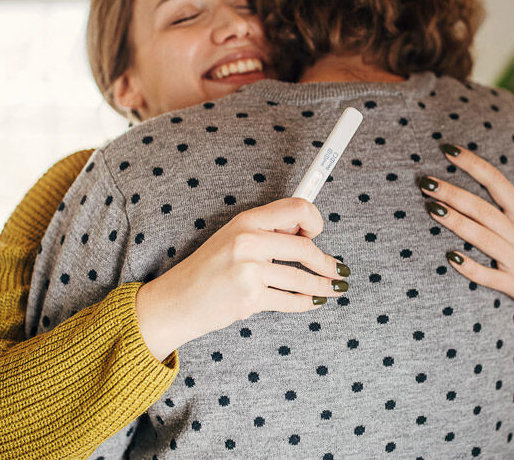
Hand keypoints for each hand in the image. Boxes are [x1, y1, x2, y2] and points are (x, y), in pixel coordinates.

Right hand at [135, 197, 348, 360]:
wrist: (176, 301)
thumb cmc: (207, 270)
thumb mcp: (232, 237)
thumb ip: (266, 232)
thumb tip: (305, 232)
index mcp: (247, 221)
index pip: (296, 209)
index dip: (314, 221)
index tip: (317, 234)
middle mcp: (249, 242)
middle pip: (305, 249)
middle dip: (326, 263)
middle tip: (336, 269)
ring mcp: (249, 271)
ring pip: (302, 279)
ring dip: (324, 286)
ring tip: (335, 288)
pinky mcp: (251, 298)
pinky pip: (291, 301)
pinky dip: (307, 304)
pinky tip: (315, 303)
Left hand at [419, 145, 513, 341]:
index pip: (498, 183)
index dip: (474, 165)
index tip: (449, 151)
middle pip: (484, 209)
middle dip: (454, 194)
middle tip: (426, 181)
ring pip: (483, 238)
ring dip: (457, 223)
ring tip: (431, 208)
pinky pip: (489, 277)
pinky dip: (471, 268)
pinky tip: (450, 257)